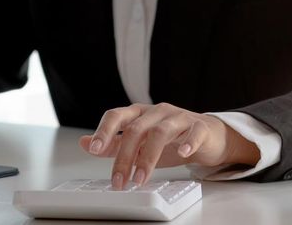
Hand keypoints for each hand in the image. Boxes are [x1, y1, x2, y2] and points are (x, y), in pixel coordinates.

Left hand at [78, 103, 259, 189]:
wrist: (208, 138)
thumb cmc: (171, 140)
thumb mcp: (139, 143)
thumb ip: (113, 144)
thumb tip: (83, 143)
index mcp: (140, 113)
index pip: (117, 115)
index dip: (104, 131)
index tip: (93, 149)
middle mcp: (157, 111)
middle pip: (136, 129)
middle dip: (124, 157)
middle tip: (119, 180)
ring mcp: (179, 117)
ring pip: (160, 132)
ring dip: (148, 157)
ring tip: (140, 178)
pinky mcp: (200, 127)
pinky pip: (193, 132)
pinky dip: (188, 142)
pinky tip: (182, 153)